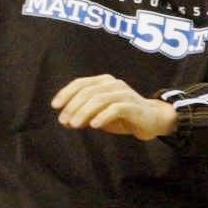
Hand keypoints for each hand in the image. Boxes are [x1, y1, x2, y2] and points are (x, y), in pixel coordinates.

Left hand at [52, 74, 178, 138]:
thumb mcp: (100, 114)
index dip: (66, 93)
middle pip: (88, 92)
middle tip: (64, 121)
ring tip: (74, 125)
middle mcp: (113, 84)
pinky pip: (115, 108)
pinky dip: (102, 116)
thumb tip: (65, 120)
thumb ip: (84, 114)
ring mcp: (124, 93)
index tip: (55, 106)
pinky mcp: (133, 105)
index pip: (81, 83)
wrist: (152, 120)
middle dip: (73, 106)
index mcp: (104, 82)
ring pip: (99, 99)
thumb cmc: (124, 116)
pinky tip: (94, 126)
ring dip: (84, 112)